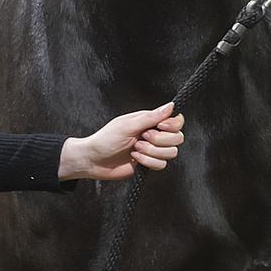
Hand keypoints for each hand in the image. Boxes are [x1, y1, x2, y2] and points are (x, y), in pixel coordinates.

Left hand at [60, 103, 183, 180]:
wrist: (93, 160)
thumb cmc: (105, 139)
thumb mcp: (127, 125)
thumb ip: (151, 117)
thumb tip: (170, 106)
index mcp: (148, 121)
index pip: (175, 121)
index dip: (172, 125)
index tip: (160, 127)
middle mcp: (153, 134)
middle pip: (177, 138)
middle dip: (159, 140)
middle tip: (142, 138)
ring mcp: (152, 150)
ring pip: (171, 153)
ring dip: (152, 152)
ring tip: (135, 149)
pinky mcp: (149, 163)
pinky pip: (162, 165)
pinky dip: (148, 162)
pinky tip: (134, 158)